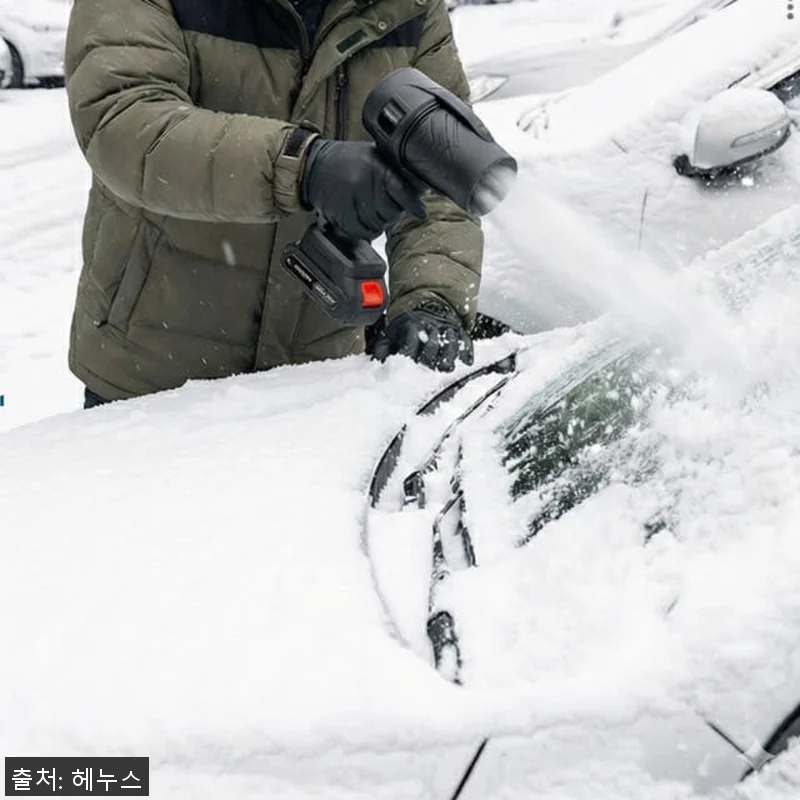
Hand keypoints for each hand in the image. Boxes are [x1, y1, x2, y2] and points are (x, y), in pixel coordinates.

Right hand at [301, 139, 425, 241]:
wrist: (313, 166)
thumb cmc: (346, 161)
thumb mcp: (373, 156)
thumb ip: (394, 171)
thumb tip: (421, 186)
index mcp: (375, 165)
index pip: (401, 189)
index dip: (412, 204)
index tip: (420, 212)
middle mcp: (364, 181)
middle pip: (391, 211)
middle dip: (393, 212)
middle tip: (386, 207)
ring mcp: (352, 199)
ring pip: (378, 224)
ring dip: (379, 222)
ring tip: (371, 212)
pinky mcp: (341, 214)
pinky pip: (362, 232)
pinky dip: (365, 230)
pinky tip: (363, 221)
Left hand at [371, 299, 473, 371]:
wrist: (427, 307)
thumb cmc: (406, 328)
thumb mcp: (389, 335)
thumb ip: (381, 351)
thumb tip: (377, 366)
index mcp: (410, 328)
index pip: (410, 347)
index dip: (409, 359)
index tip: (407, 370)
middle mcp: (429, 327)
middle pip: (432, 348)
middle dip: (429, 361)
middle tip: (426, 371)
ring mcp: (446, 329)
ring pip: (451, 345)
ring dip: (448, 357)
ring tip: (444, 367)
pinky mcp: (459, 331)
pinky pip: (466, 341)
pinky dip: (467, 352)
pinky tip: (465, 362)